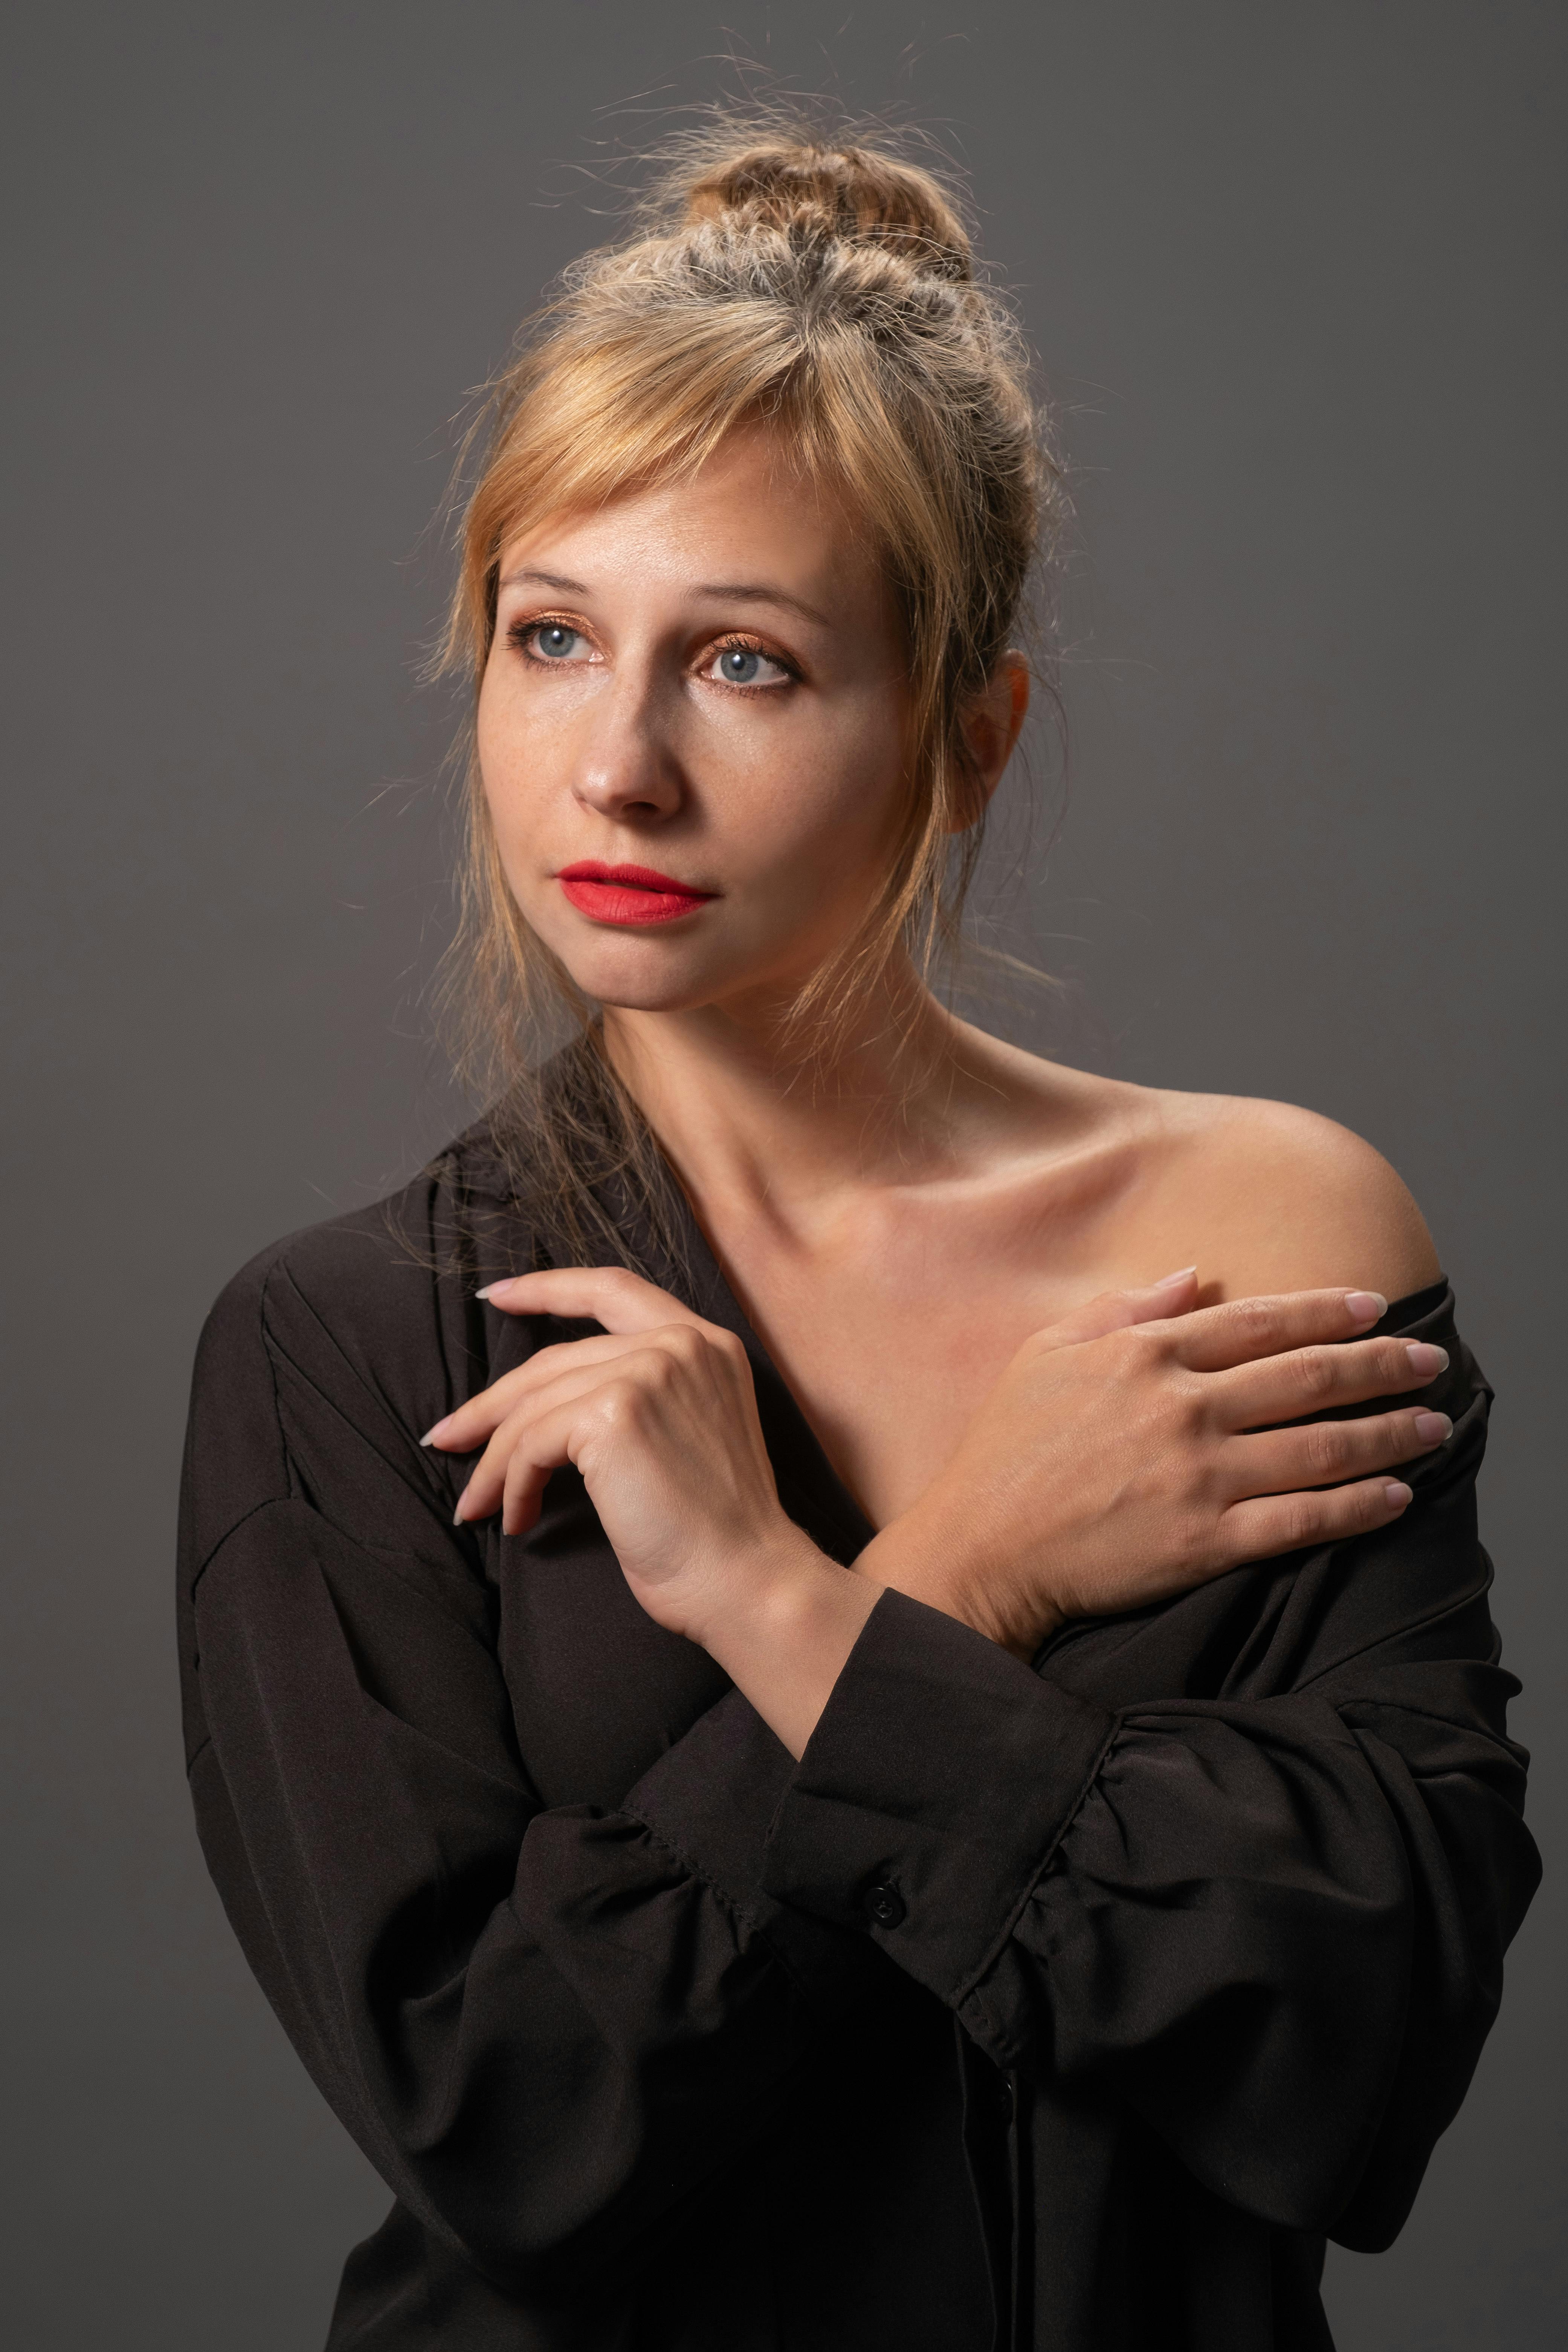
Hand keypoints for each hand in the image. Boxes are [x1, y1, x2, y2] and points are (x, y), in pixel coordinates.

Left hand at [423, 1266, 879, 1756]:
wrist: (746, 1579)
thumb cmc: (715, 1532)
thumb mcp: (687, 1434)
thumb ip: (640, 1395)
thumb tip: (541, 1407)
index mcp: (706, 1342)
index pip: (613, 1290)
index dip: (547, 1288)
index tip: (495, 1296)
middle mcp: (681, 1343)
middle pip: (555, 1359)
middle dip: (491, 1404)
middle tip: (447, 1437)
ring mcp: (649, 1371)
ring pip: (535, 1406)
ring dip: (495, 1461)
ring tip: (477, 1504)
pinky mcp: (614, 1413)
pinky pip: (532, 1443)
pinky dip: (512, 1483)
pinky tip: (517, 1518)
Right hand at [858, 1276, 1450, 1658]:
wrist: (978, 1548)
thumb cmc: (1003, 1449)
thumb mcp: (1045, 1354)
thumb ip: (1121, 1310)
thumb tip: (1192, 1277)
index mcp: (1145, 1355)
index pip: (1260, 1322)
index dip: (1325, 1312)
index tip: (1374, 1308)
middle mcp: (1182, 1409)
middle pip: (1308, 1377)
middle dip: (1381, 1366)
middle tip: (1431, 1361)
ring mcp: (1198, 1477)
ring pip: (1320, 1447)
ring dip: (1388, 1433)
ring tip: (1433, 1426)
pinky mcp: (1205, 1542)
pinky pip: (1302, 1520)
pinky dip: (1358, 1507)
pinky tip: (1397, 1496)